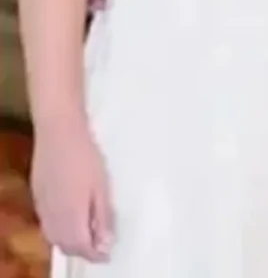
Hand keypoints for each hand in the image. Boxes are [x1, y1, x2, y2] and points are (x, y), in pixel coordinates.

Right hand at [31, 119, 113, 261]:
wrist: (58, 133)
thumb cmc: (86, 157)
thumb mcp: (101, 187)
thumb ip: (103, 217)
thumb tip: (106, 243)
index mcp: (70, 216)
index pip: (81, 247)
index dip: (95, 254)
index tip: (108, 254)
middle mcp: (52, 218)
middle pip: (66, 245)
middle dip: (83, 250)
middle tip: (101, 244)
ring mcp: (43, 208)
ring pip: (54, 237)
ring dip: (71, 241)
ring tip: (89, 233)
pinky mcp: (38, 198)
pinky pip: (48, 224)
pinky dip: (61, 230)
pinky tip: (72, 219)